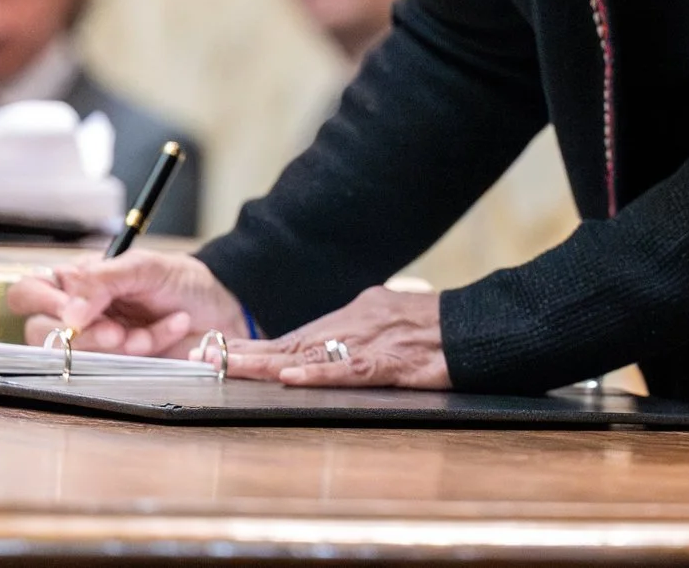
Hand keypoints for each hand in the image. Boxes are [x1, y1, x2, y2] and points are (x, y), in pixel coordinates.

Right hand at [6, 252, 246, 356]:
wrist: (222, 304)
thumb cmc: (180, 278)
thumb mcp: (145, 267)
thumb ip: (103, 281)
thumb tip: (70, 314)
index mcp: (75, 280)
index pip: (27, 291)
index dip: (39, 303)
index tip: (70, 313)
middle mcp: (77, 312)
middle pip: (41, 333)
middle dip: (83, 336)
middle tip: (117, 331)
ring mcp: (96, 340)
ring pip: (76, 355)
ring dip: (116, 346)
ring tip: (148, 331)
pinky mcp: (118, 363)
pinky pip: (114, 366)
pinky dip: (146, 348)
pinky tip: (171, 328)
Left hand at [224, 284, 447, 388]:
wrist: (484, 325)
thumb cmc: (446, 330)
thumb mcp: (397, 321)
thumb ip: (365, 334)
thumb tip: (336, 353)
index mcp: (359, 312)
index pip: (299, 331)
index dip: (258, 343)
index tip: (220, 349)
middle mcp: (358, 320)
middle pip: (293, 339)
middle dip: (246, 350)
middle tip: (204, 356)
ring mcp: (374, 339)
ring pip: (310, 352)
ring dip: (265, 362)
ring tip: (228, 367)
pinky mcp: (392, 361)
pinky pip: (349, 369)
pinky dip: (317, 374)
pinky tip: (290, 376)